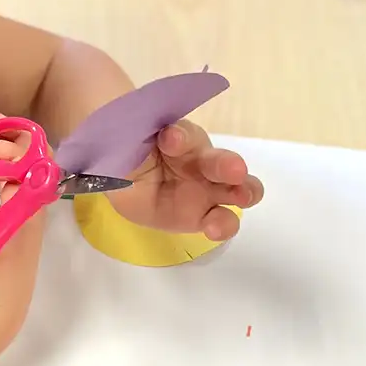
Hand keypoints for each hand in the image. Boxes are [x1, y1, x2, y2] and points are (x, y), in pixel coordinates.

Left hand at [112, 120, 262, 239]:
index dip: (180, 136)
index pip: (184, 135)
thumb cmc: (131, 153)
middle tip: (232, 169)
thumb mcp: (126, 142)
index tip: (171, 138)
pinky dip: (222, 225)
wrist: (122, 181)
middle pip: (219, 160)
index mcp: (181, 138)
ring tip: (242, 197)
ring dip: (244, 190)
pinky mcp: (202, 216)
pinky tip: (215, 230)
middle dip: (226, 163)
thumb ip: (134, 138)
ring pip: (237, 188)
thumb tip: (145, 138)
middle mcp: (199, 161)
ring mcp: (205, 190)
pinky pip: (220, 221)